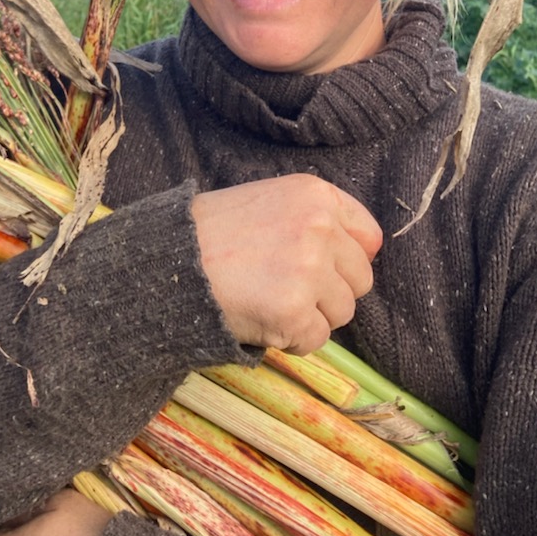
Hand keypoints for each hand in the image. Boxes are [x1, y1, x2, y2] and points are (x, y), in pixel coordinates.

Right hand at [192, 174, 381, 351]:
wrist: (168, 260)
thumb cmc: (210, 232)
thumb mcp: (266, 201)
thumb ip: (312, 218)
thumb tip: (364, 251)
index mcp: (315, 195)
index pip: (368, 236)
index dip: (348, 258)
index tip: (323, 267)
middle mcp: (320, 227)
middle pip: (359, 279)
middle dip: (329, 291)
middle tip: (285, 288)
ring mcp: (309, 270)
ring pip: (342, 312)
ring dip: (311, 316)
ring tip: (269, 302)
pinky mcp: (293, 311)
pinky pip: (316, 340)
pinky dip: (292, 339)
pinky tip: (262, 320)